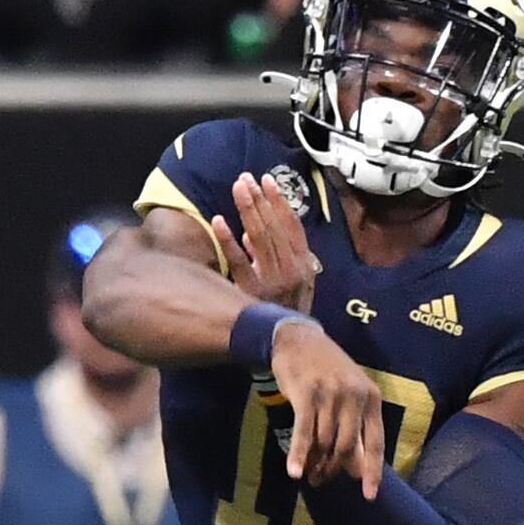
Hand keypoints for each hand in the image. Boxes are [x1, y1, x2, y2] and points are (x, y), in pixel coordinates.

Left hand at [228, 171, 317, 313]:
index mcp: (304, 265)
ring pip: (259, 237)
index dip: (280, 201)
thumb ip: (277, 257)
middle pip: (274, 227)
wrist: (287, 346)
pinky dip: (229, 240)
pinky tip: (219, 221)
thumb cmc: (287, 313)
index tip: (267, 181)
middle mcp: (291, 270)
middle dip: (260, 199)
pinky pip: (239, 262)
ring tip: (237, 188)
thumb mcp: (294, 284)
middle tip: (245, 178)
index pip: (292, 226)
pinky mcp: (253, 291)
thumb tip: (249, 235)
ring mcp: (272, 280)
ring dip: (248, 210)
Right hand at [272, 316, 384, 495]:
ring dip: (315, 464)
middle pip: (347, 447)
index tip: (370, 495)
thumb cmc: (327, 370)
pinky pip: (304, 432)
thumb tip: (358, 469)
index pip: (376, 442)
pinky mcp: (306, 394)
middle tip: (321, 480)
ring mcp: (330, 394)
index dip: (373, 471)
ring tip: (308, 475)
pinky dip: (299, 454)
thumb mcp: (350, 393)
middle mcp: (354, 396)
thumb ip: (356, 427)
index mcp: (371, 397)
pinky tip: (294, 472)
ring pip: (325, 442)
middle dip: (334, 469)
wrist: (298, 338)